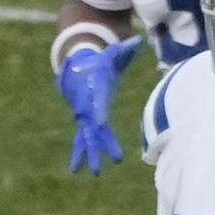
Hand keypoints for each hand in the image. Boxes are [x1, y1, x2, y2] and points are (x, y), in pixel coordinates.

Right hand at [59, 36, 140, 174]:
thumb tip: (136, 41)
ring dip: (90, 155)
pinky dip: (80, 154)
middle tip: (107, 159)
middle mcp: (88, 107)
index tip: (101, 124)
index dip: (99, 113)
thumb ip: (124, 50)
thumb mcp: (112, 54)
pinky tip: (78, 170)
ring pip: (87, 139)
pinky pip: (82, 140)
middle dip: (99, 144)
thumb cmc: (101, 62)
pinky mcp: (85, 123)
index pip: (97, 103)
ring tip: (94, 173)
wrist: (78, 70)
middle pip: (93, 128)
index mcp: (95, 92)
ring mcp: (85, 117)